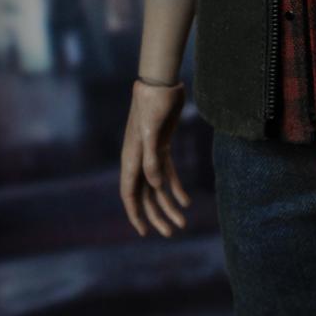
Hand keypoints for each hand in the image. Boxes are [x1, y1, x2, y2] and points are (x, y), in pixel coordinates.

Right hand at [120, 79, 191, 236]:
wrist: (161, 83)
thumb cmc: (154, 105)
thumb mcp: (152, 132)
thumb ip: (151, 159)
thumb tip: (155, 185)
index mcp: (131, 158)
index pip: (130, 193)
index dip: (136, 214)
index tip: (144, 231)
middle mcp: (138, 159)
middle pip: (146, 196)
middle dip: (157, 215)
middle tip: (170, 232)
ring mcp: (150, 153)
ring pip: (157, 187)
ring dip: (168, 206)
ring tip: (182, 223)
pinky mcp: (162, 146)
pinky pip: (168, 173)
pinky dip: (176, 188)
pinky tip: (186, 201)